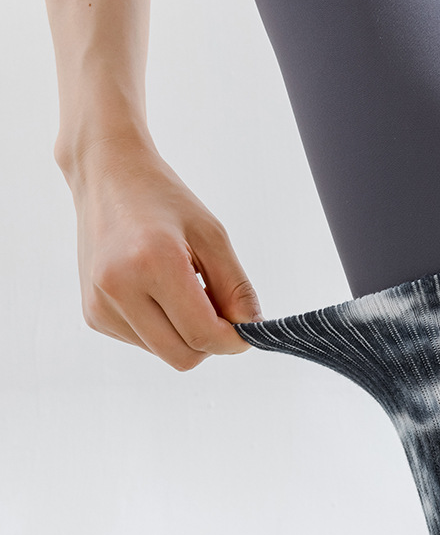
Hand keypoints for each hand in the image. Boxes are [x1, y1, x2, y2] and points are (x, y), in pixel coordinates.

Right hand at [62, 133, 261, 370]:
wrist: (108, 178)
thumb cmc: (164, 200)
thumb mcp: (212, 235)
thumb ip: (236, 287)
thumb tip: (250, 329)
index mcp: (152, 263)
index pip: (203, 334)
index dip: (234, 341)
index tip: (248, 330)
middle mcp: (119, 289)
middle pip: (183, 357)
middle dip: (210, 342)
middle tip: (219, 308)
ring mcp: (100, 305)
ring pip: (164, 353)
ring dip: (185, 333)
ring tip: (183, 288)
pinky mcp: (93, 315)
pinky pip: (144, 343)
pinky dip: (162, 328)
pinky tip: (157, 291)